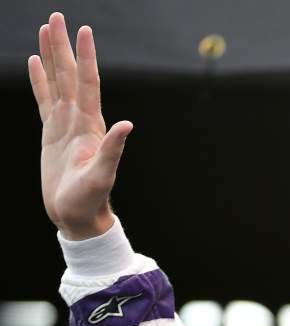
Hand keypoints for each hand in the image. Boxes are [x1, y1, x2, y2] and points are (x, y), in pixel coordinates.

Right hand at [29, 12, 132, 240]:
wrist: (78, 215)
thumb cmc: (90, 200)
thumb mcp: (101, 176)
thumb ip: (113, 151)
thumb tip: (128, 125)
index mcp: (90, 125)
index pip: (87, 82)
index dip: (86, 56)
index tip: (83, 30)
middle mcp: (79, 119)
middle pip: (70, 74)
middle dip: (63, 46)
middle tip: (56, 16)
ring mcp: (65, 124)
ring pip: (57, 81)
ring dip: (52, 56)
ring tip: (46, 29)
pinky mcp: (52, 132)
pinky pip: (44, 99)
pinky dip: (40, 79)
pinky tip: (34, 61)